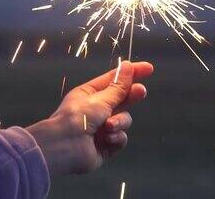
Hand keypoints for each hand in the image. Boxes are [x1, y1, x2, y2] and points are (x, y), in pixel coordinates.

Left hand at [26, 61, 153, 175]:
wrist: (65, 147)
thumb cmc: (77, 117)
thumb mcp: (100, 99)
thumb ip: (118, 87)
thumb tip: (128, 67)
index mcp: (89, 94)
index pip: (114, 80)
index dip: (131, 74)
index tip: (149, 68)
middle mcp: (95, 110)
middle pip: (121, 99)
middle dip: (131, 96)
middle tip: (141, 92)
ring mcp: (101, 128)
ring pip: (123, 120)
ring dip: (119, 122)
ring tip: (108, 126)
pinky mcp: (106, 146)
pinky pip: (121, 138)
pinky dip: (116, 138)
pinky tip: (107, 139)